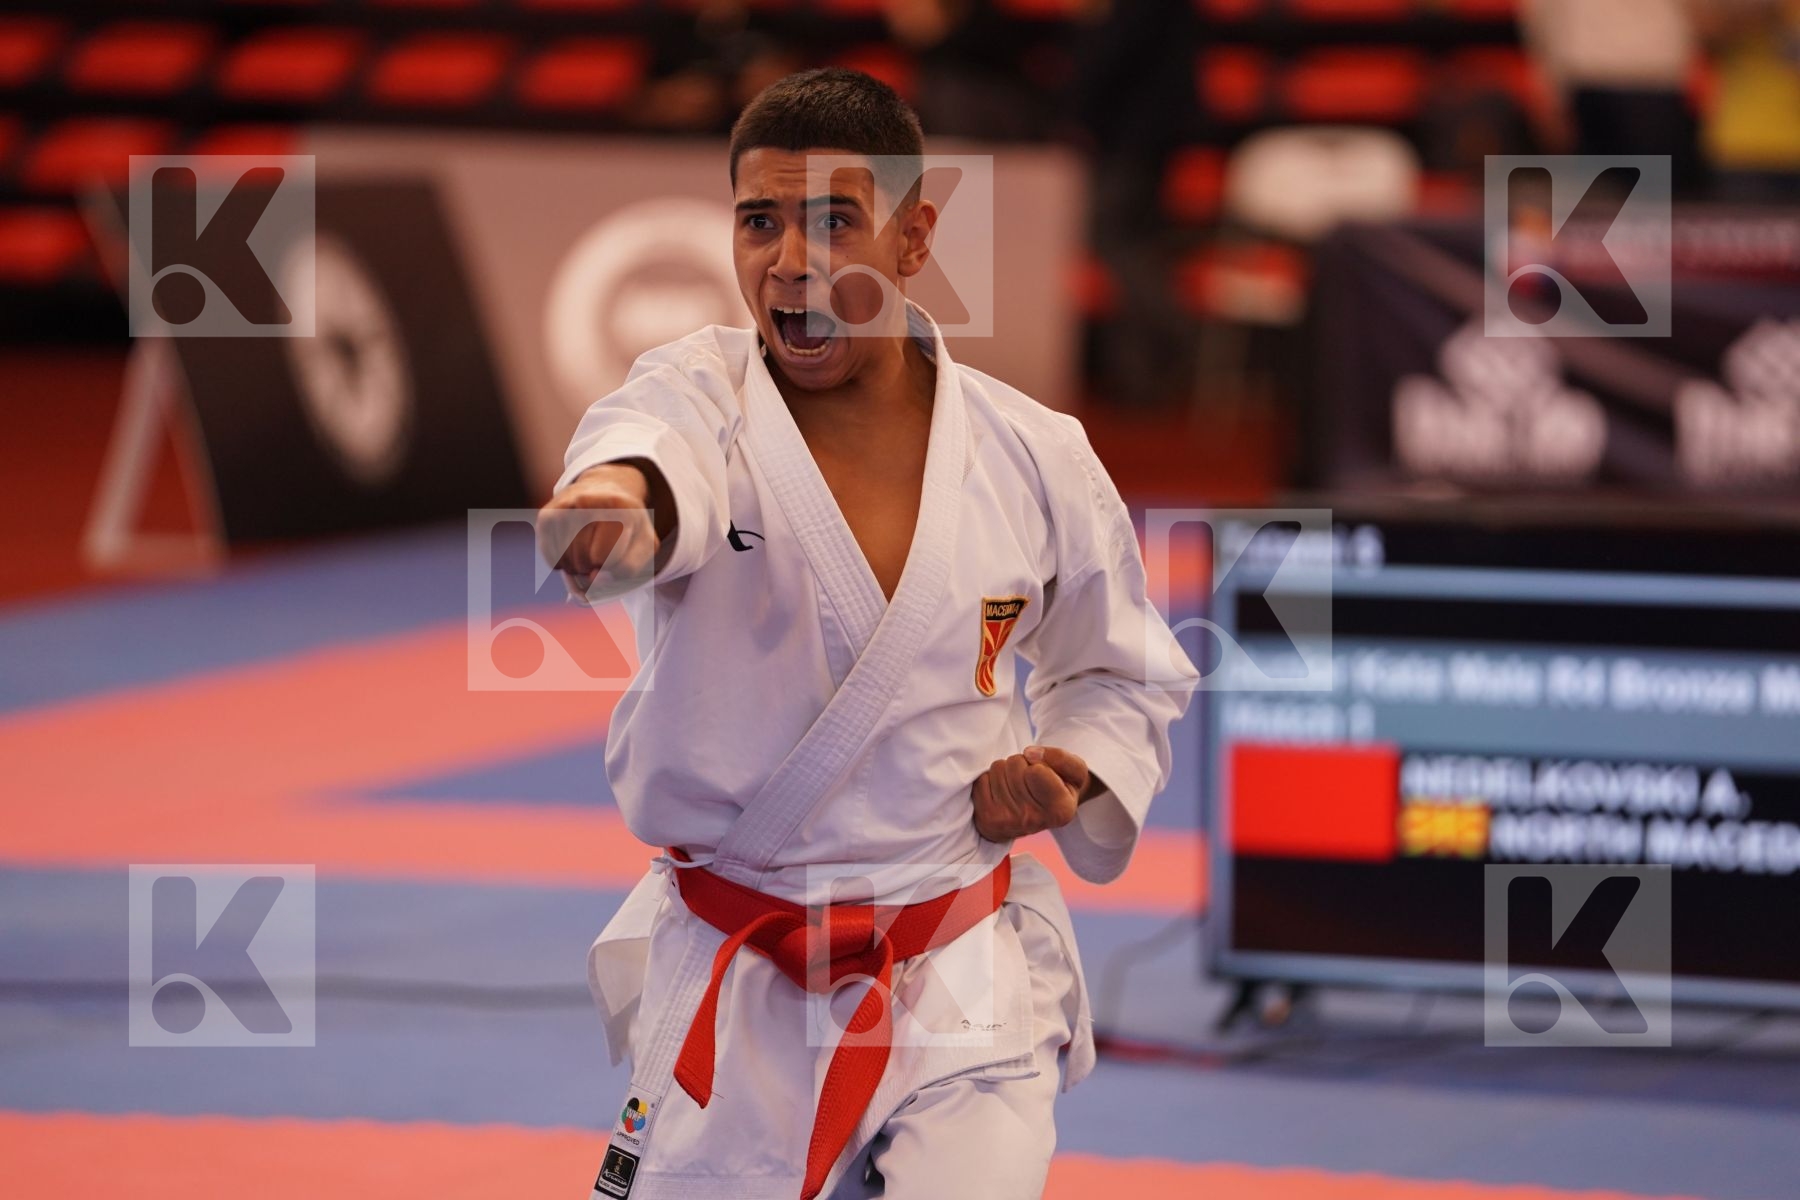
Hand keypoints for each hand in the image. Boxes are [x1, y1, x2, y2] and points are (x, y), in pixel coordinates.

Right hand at [536, 462, 660, 595]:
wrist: (604, 488)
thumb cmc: (627, 525)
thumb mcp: (644, 543)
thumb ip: (628, 567)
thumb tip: (593, 578)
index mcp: (623, 509)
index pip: (613, 559)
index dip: (614, 568)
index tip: (617, 557)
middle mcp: (592, 502)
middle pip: (589, 561)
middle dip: (596, 567)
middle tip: (601, 555)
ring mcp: (566, 507)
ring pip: (569, 561)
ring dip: (579, 568)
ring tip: (588, 553)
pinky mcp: (547, 515)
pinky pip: (552, 558)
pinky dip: (562, 563)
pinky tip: (572, 549)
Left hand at [971, 745, 1093, 841]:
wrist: (1036, 815)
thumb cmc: (1058, 787)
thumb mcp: (1075, 772)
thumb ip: (1062, 759)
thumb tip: (1030, 754)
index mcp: (1061, 810)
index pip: (1037, 770)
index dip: (1041, 763)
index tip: (1045, 774)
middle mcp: (1034, 820)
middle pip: (1016, 764)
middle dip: (1022, 764)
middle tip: (1030, 780)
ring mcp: (1007, 822)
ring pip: (998, 768)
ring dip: (1007, 770)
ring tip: (1018, 786)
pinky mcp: (987, 819)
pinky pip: (982, 779)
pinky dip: (991, 780)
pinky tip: (1003, 793)